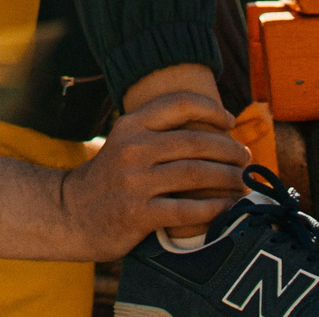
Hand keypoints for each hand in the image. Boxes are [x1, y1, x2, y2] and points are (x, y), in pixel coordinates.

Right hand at [58, 90, 249, 259]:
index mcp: (131, 125)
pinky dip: (214, 208)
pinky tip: (228, 207)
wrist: (73, 213)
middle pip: (196, 142)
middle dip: (229, 149)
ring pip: (197, 174)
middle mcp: (133, 149)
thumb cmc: (111, 177)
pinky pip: (188, 210)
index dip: (211, 108)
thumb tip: (212, 125)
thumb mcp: (125, 142)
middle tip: (245, 158)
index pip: (179, 103)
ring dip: (228, 178)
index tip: (230, 121)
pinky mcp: (140, 214)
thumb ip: (157, 131)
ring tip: (243, 181)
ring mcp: (135, 182)